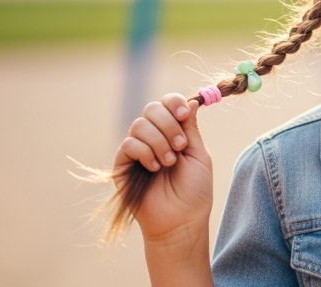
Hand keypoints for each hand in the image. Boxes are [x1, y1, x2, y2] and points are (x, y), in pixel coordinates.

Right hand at [113, 93, 213, 240]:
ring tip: (169, 162)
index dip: (174, 103)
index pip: (167, 104)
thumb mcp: (198, 154)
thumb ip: (191, 128)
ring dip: (159, 141)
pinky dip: (145, 152)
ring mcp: (137, 150)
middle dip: (168, 123)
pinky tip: (155, 168)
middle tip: (180, 145)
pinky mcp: (123, 164)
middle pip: (151, 108)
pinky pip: (129, 144)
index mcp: (173, 132)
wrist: (181, 219)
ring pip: (140, 125)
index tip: (184, 113)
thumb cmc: (194, 190)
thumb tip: (191, 101)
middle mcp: (154, 137)